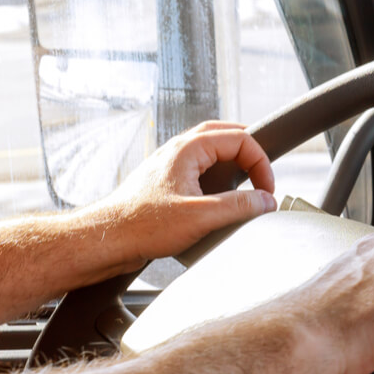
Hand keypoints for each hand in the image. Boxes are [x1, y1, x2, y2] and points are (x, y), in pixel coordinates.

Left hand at [83, 121, 276, 270]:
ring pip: (210, 149)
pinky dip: (217, 175)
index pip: (239, 139)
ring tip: (247, 180)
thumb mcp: (200, 217)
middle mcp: (178, 151)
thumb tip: (265, 201)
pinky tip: (220, 197)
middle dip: (250, 152)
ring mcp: (171, 165)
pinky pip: (199, 168)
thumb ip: (238, 206)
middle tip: (264, 174)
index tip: (266, 190)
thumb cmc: (141, 225)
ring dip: (233, 161)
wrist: (107, 239)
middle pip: (224, 134)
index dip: (260, 163)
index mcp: (187, 150)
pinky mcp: (166, 183)